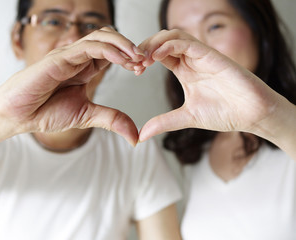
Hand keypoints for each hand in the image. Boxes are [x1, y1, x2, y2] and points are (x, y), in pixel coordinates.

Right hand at [0, 27, 144, 145]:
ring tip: (138, 58)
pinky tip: (123, 59)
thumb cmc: (44, 112)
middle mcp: (78, 58)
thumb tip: (136, 138)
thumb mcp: (86, 116)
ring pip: (100, 37)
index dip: (129, 58)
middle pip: (109, 38)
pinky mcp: (59, 58)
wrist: (16, 116)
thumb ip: (111, 120)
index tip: (142, 69)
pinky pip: (88, 47)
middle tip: (144, 61)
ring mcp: (68, 55)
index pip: (112, 53)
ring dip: (123, 44)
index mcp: (84, 69)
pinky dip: (109, 49)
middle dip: (129, 47)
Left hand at [138, 29, 279, 141]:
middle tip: (133, 63)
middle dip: (144, 48)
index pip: (159, 54)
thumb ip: (164, 122)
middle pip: (162, 41)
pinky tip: (156, 57)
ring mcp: (201, 56)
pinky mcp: (211, 55)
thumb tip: (141, 135)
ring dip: (154, 44)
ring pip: (173, 36)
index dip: (143, 59)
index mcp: (184, 70)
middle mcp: (191, 60)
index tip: (133, 71)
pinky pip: (187, 42)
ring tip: (142, 59)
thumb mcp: (186, 117)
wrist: (252, 115)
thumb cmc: (225, 113)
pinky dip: (169, 45)